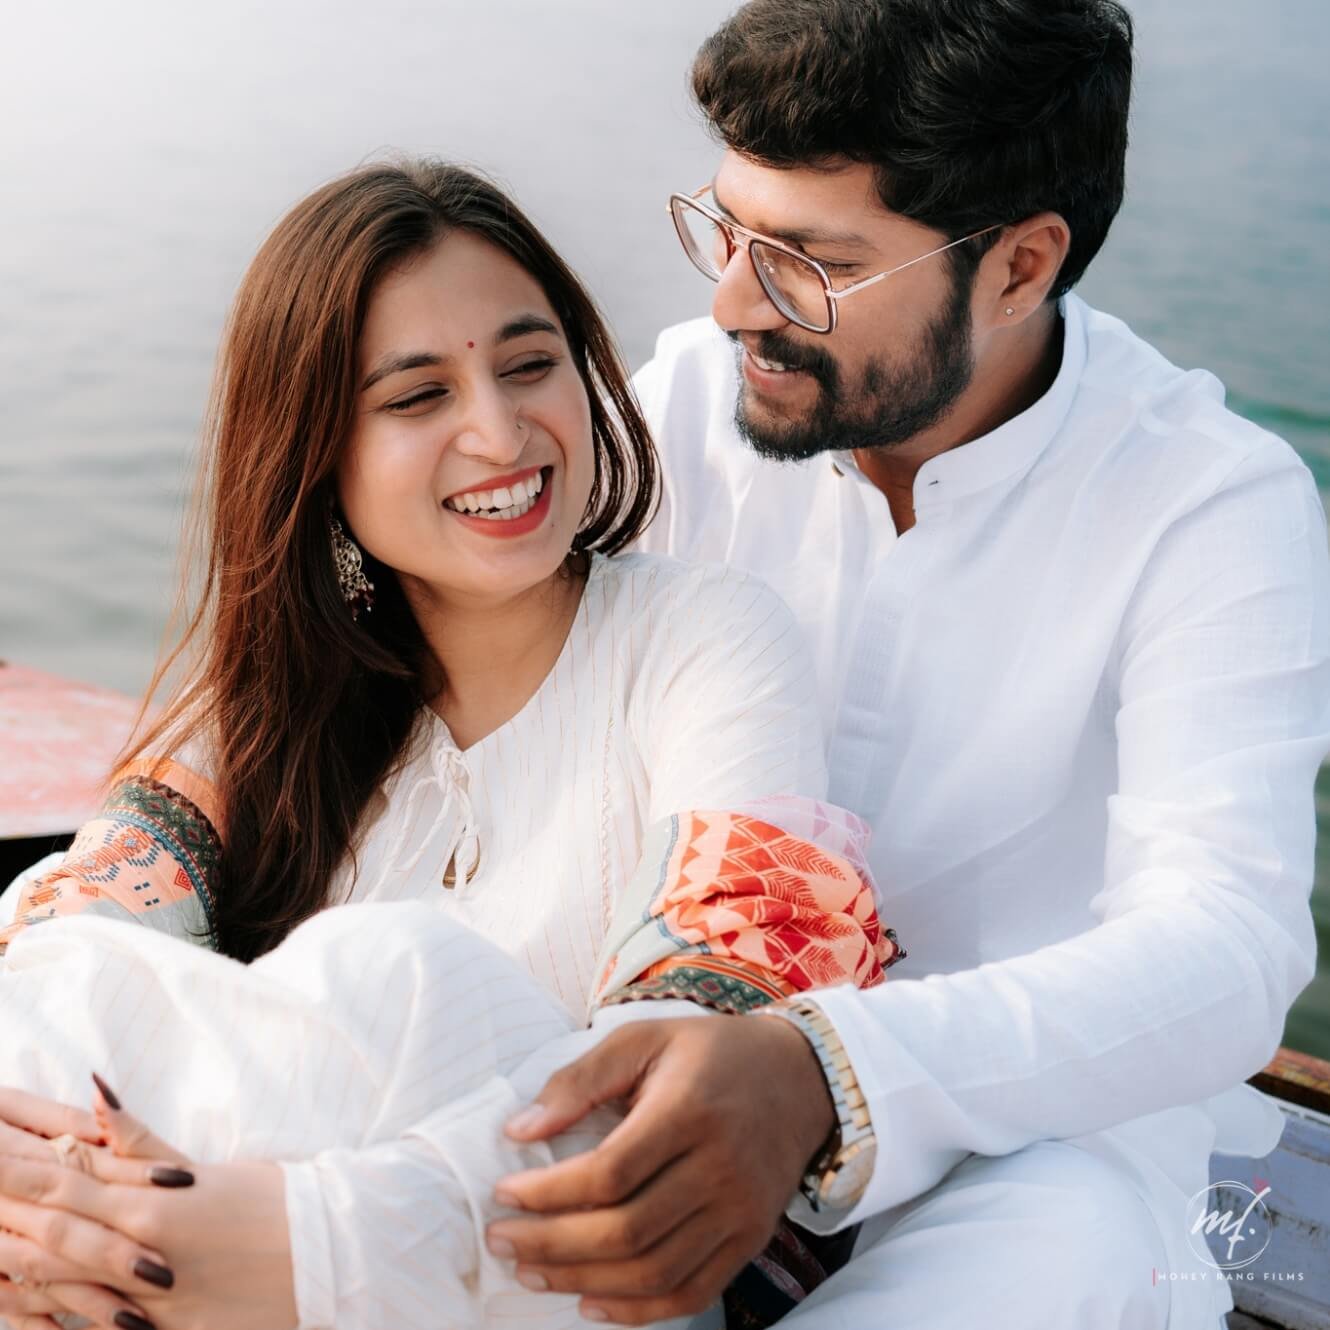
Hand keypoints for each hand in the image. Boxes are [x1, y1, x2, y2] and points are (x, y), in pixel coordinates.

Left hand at [0, 1078, 296, 1329]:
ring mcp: (148, 1307)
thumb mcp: (207, 1169)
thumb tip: (96, 1091)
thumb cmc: (270, 1202)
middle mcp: (141, 1255)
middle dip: (5, 1212)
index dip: (13, 1169)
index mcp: (153, 1204)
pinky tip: (30, 1308)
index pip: (62, 1183)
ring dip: (19, 1267)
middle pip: (50, 1236)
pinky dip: (59, 1318)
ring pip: (62, 1291)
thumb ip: (141, 1141)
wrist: (326, 1255)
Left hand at [484, 1013, 835, 1325]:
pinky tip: (591, 1303)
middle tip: (501, 1241)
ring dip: (582, 1282)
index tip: (504, 1193)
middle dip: (551, 1245)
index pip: (609, 1173)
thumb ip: (581, 1078)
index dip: (549, 1193)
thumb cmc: (712, 1053)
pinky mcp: (752, 1239)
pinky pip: (691, 1292)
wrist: (803, 1077)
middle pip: (626, 1231)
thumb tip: (520, 1130)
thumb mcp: (646, 1038)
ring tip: (532, 1272)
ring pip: (653, 1271)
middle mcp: (721, 1167)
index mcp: (689, 1110)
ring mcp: (741, 1211)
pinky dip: (638, 1311)